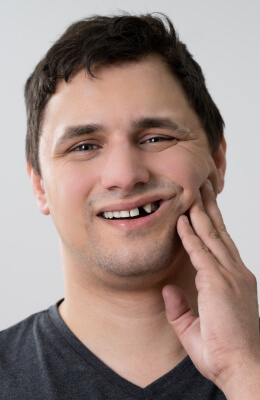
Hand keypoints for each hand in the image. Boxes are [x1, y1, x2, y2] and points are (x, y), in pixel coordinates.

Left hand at [162, 180, 259, 396]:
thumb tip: (166, 289)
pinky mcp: (218, 282)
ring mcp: (229, 275)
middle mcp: (235, 272)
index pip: (221, 244)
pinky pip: (200, 252)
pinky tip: (182, 219)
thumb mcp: (194, 328)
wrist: (244, 369)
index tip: (203, 206)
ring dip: (201, 211)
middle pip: (220, 232)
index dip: (211, 223)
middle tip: (203, 185)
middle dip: (210, 206)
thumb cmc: (225, 353)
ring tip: (195, 189)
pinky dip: (190, 235)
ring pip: (212, 235)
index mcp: (234, 281)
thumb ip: (179, 307)